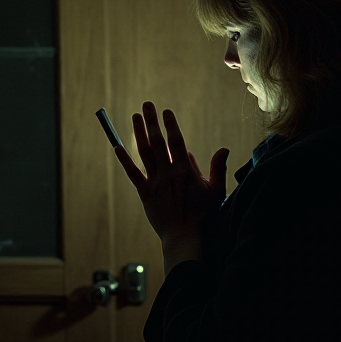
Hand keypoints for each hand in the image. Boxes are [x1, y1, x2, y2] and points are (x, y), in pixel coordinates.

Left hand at [113, 101, 228, 270]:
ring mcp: (155, 183)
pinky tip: (117, 147)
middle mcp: (168, 174)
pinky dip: (125, 160)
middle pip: (158, 142)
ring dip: (139, 133)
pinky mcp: (145, 194)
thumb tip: (223, 148)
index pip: (176, 142)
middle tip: (147, 104)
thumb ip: (218, 168)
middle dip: (152, 121)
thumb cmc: (203, 215)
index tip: (166, 112)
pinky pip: (133, 174)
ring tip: (135, 116)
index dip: (170, 125)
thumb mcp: (216, 191)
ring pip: (144, 153)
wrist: (185, 237)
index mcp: (185, 172)